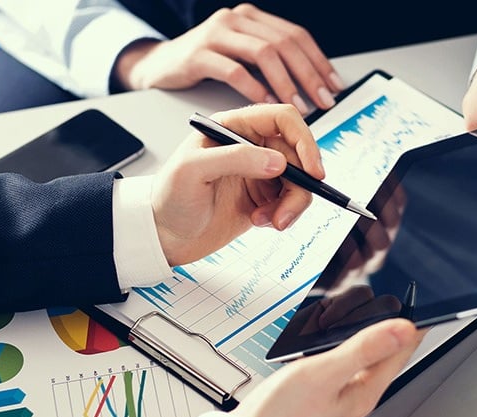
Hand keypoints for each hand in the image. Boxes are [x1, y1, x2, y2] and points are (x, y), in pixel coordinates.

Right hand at [114, 4, 344, 113]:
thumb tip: (310, 83)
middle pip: (284, 43)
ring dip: (286, 83)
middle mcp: (236, 19)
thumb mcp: (241, 56)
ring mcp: (216, 34)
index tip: (334, 86)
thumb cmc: (205, 64)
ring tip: (299, 106)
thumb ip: (269, 62)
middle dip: (308, 74)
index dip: (319, 61)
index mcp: (251, 18)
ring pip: (263, 54)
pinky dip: (255, 89)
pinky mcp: (198, 55)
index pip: (295, 35)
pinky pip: (234, 71)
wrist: (160, 65)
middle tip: (323, 100)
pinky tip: (267, 103)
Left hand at [151, 103, 322, 264]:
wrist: (163, 236)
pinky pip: (290, 202)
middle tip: (287, 211)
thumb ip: (235, 159)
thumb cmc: (169, 198)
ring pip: (298, 182)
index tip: (313, 170)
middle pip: (298, 156)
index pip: (283, 120)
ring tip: (270, 221)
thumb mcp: (193, 171)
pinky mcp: (262, 199)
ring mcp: (258, 173)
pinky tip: (260, 221)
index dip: (304, 141)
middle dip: (300, 185)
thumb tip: (278, 160)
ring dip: (292, 204)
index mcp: (234, 127)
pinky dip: (283, 215)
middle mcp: (250, 147)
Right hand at [232, 318, 424, 416]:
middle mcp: (356, 397)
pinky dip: (347, 348)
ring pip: (365, 362)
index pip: (401, 353)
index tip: (421, 304)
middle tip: (404, 305)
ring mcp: (338, 398)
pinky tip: (340, 342)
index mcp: (365, 392)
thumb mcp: (324, 372)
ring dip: (372, 338)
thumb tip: (402, 329)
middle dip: (395, 330)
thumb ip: (363, 349)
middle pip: (386, 357)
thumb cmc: (282, 415)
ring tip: (381, 317)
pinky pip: (344, 368)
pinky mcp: (321, 397)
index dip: (412, 326)